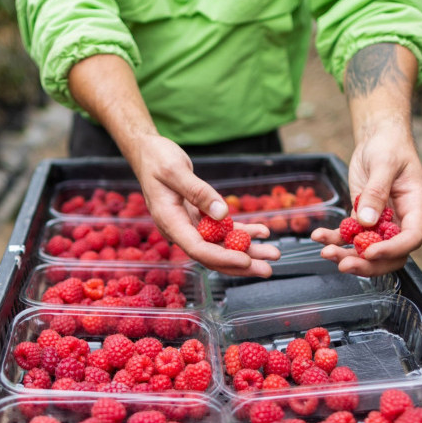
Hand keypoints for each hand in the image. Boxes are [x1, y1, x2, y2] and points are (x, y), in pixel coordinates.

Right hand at [130, 135, 280, 276]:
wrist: (148, 153)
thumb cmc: (157, 159)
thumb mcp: (175, 170)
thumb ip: (198, 192)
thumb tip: (222, 213)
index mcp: (170, 222)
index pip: (198, 249)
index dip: (222, 257)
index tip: (245, 261)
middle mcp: (181, 229)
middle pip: (213, 254)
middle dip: (240, 264)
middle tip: (267, 269)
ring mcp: (191, 225)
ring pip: (221, 245)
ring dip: (248, 251)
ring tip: (273, 253)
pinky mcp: (200, 216)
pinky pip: (223, 230)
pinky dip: (243, 232)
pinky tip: (262, 232)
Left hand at [311, 124, 421, 275]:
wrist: (377, 137)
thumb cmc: (388, 145)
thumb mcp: (383, 164)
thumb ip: (376, 192)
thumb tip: (367, 221)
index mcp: (416, 206)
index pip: (411, 238)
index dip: (392, 250)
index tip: (369, 253)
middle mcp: (402, 218)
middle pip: (391, 254)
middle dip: (367, 264)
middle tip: (343, 264)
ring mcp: (383, 221)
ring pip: (369, 250)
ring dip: (347, 255)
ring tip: (326, 253)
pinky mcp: (363, 217)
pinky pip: (351, 236)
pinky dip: (335, 239)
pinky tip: (319, 236)